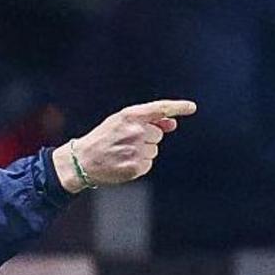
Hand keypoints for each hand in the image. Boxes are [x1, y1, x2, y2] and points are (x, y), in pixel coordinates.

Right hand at [55, 99, 196, 192]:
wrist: (82, 160)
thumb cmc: (103, 138)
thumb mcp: (120, 122)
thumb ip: (147, 121)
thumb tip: (172, 124)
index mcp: (130, 116)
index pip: (160, 108)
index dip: (178, 107)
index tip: (191, 108)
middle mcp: (136, 132)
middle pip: (158, 134)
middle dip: (147, 138)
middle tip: (126, 142)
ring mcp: (136, 150)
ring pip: (154, 150)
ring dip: (143, 152)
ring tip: (123, 152)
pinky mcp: (136, 167)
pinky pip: (148, 164)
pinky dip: (139, 164)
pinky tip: (124, 162)